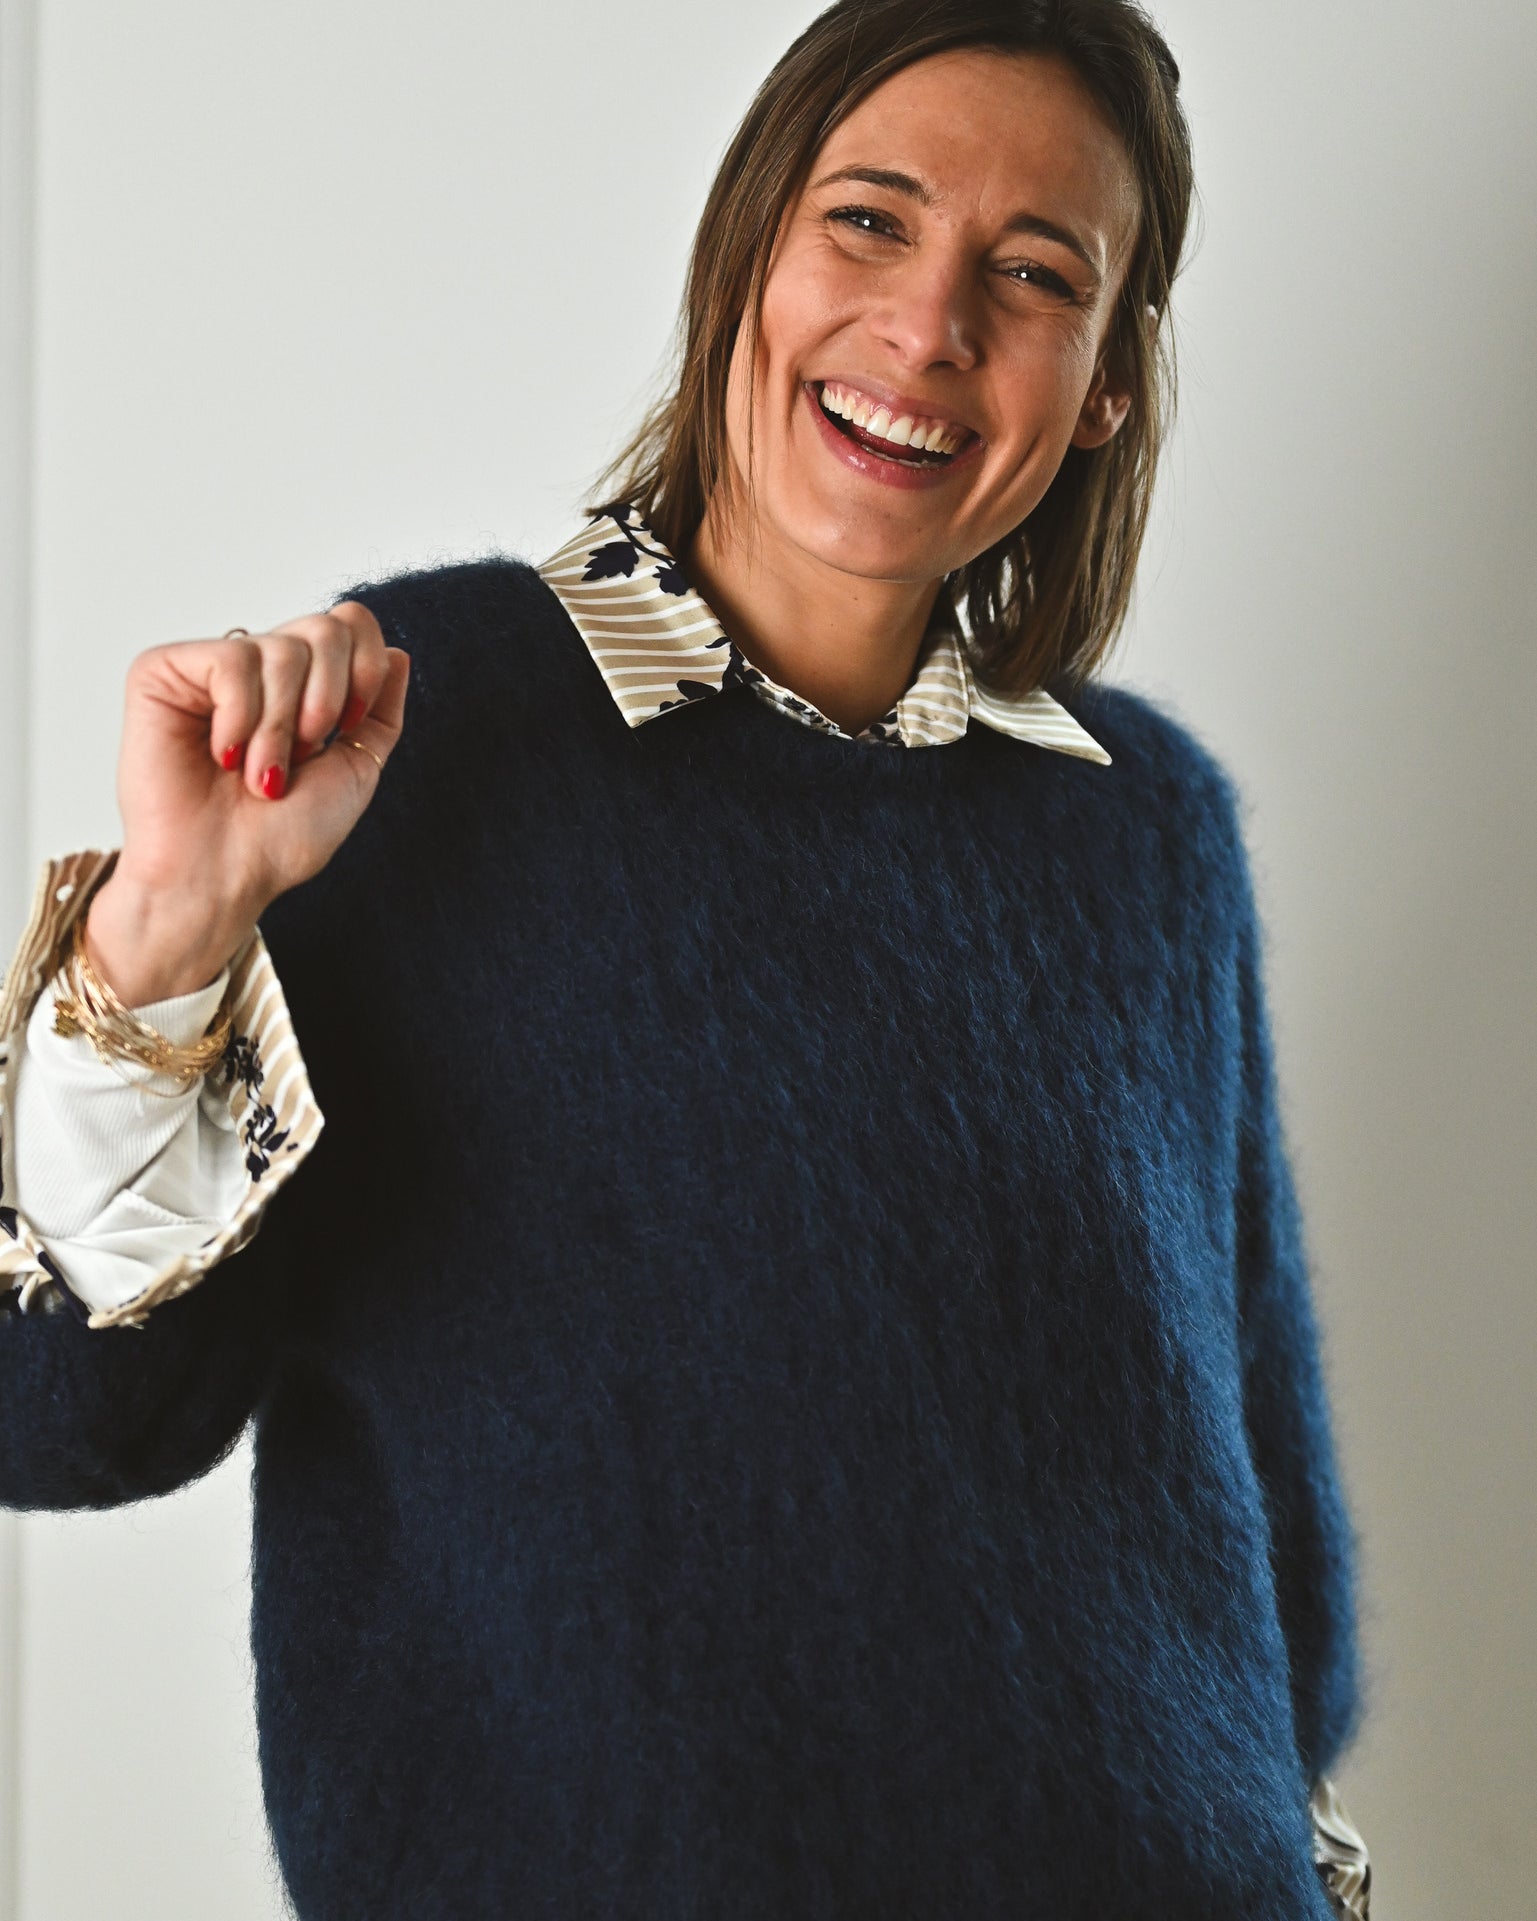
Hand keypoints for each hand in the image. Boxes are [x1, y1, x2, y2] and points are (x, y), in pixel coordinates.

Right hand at [82, 604, 409, 1005]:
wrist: (224, 877)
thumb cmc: (281, 837)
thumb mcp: (356, 769)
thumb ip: (380, 712)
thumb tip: (397, 652)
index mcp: (299, 686)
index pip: (349, 623)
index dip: (364, 670)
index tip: (345, 731)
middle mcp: (256, 668)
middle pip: (326, 626)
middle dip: (329, 702)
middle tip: (301, 755)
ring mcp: (208, 667)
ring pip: (283, 648)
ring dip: (282, 730)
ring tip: (257, 775)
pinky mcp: (161, 671)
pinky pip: (232, 660)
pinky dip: (241, 718)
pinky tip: (222, 755)